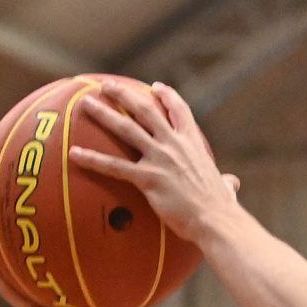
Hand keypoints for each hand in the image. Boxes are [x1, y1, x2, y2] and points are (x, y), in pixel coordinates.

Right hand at [0, 219, 126, 306]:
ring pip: (6, 269)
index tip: (23, 199)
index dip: (31, 226)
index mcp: (57, 278)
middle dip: (4, 228)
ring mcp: (33, 299)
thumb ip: (118, 265)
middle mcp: (41, 285)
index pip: (42, 247)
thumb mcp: (115, 288)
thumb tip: (128, 233)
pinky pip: (10, 291)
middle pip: (18, 252)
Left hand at [70, 80, 239, 242]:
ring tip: (85, 104)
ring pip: (126, 129)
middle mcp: (174, 144)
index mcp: (192, 143)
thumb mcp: (225, 187)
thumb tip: (231, 183)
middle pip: (145, 110)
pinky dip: (93, 159)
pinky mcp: (148, 179)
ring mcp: (160, 159)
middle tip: (107, 86)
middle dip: (124, 95)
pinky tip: (74, 154)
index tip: (154, 88)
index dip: (166, 96)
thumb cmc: (222, 208)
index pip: (179, 110)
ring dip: (104, 114)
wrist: (216, 220)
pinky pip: (114, 167)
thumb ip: (225, 181)